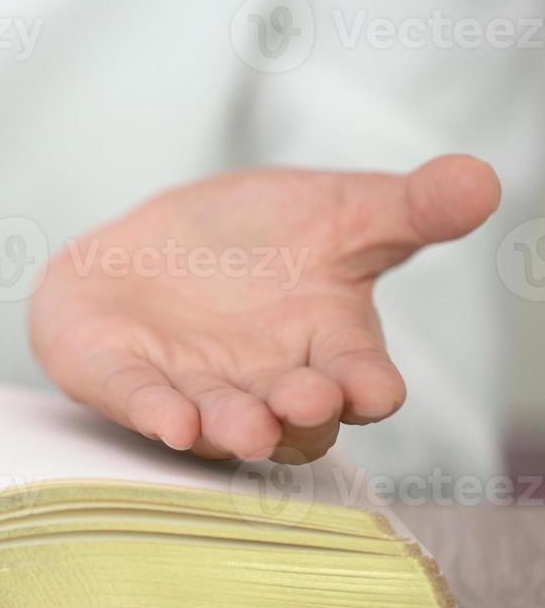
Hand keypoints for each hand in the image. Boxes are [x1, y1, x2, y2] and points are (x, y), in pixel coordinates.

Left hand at [29, 155, 499, 462]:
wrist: (144, 249)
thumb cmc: (250, 242)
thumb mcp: (334, 210)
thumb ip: (406, 207)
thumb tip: (481, 180)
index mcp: (326, 347)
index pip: (361, 380)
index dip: (368, 388)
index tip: (373, 389)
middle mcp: (266, 382)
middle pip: (298, 418)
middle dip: (304, 413)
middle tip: (305, 399)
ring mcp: (196, 388)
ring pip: (223, 422)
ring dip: (234, 427)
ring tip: (247, 427)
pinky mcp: (128, 380)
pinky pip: (142, 403)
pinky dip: (156, 413)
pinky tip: (172, 423)